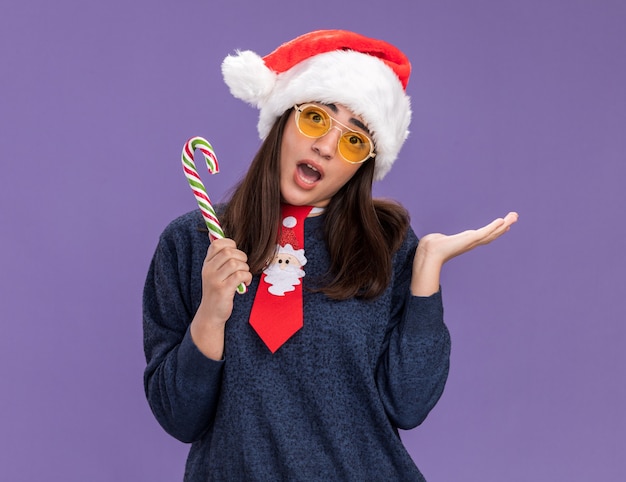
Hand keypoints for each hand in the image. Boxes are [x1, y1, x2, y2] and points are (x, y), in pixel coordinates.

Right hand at [191, 238, 251, 359]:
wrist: (211, 314)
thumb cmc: (217, 291)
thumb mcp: (215, 274)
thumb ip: (221, 260)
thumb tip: (231, 243)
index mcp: (207, 264)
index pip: (217, 244)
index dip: (230, 244)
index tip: (236, 254)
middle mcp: (208, 270)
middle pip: (229, 252)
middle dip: (241, 257)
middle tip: (243, 267)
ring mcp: (214, 280)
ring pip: (235, 263)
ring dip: (245, 269)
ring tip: (244, 276)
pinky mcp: (223, 290)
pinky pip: (240, 275)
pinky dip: (247, 277)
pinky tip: (245, 283)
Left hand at [411, 212, 518, 295]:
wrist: (430, 253)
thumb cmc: (431, 247)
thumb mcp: (439, 240)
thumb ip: (440, 238)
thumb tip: (433, 238)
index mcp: (466, 242)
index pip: (484, 235)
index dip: (495, 230)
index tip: (504, 224)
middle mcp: (471, 242)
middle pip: (492, 234)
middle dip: (504, 226)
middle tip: (515, 216)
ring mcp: (472, 241)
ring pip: (492, 233)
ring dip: (504, 225)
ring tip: (514, 217)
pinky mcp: (470, 239)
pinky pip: (485, 232)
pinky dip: (493, 227)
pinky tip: (501, 221)